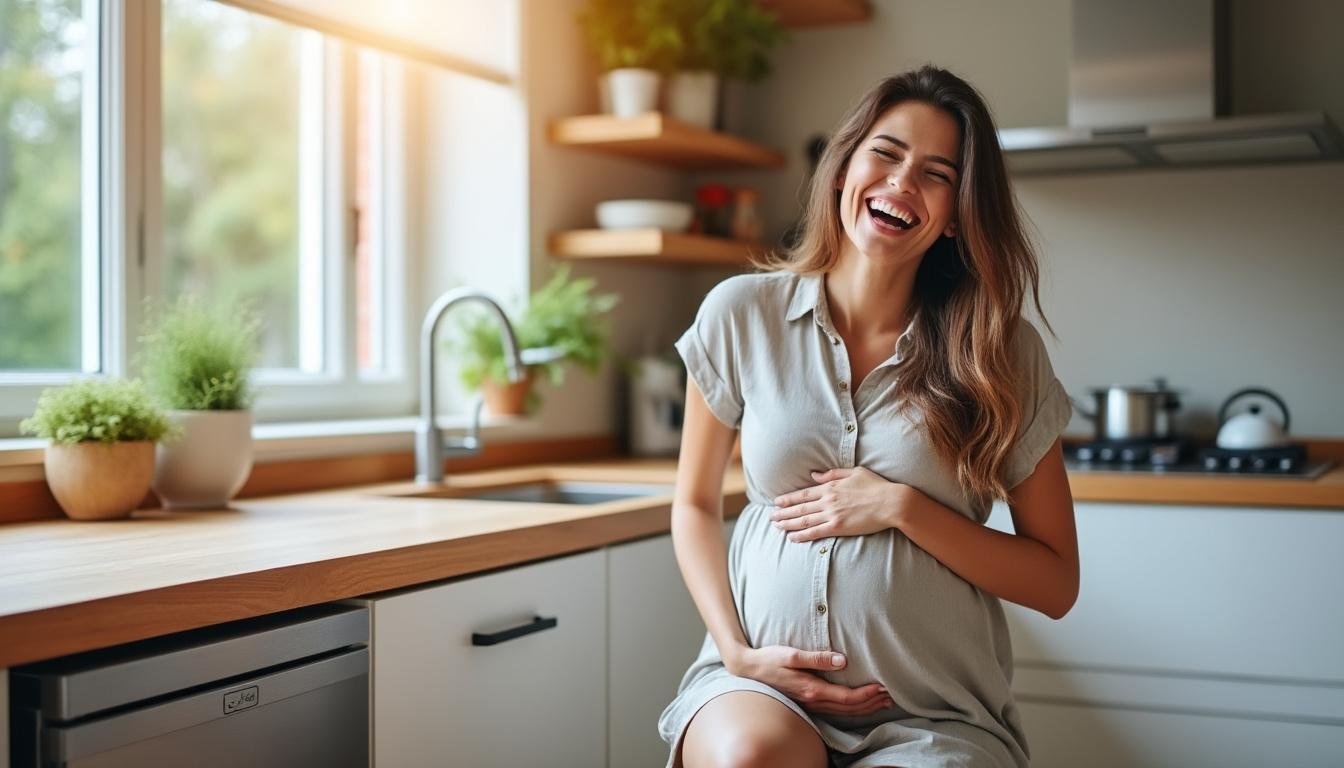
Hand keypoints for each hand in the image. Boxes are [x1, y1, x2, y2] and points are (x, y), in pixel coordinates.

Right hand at [726, 644, 892, 716]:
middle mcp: (813, 701)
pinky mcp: (809, 701)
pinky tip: (860, 703)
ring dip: (865, 707)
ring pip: (844, 711)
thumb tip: (843, 660)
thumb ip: (817, 657)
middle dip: (872, 702)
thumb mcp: (792, 654)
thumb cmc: (770, 659)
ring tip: (883, 700)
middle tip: (891, 695)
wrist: (749, 670)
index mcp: (812, 690)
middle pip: (850, 708)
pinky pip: (836, 709)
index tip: (884, 686)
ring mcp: (811, 704)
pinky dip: (853, 708)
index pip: (847, 697)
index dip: (867, 694)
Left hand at [771, 467, 906, 542]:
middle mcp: (828, 500)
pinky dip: (801, 535)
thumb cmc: (876, 486)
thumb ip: (832, 474)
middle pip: (799, 508)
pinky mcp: (839, 528)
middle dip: (783, 512)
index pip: (804, 493)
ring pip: (804, 520)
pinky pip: (815, 532)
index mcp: (831, 487)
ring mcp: (832, 514)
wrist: (891, 503)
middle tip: (770, 517)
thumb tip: (814, 475)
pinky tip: (791, 538)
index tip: (777, 501)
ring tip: (776, 526)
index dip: (788, 498)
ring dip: (787, 524)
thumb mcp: (854, 472)